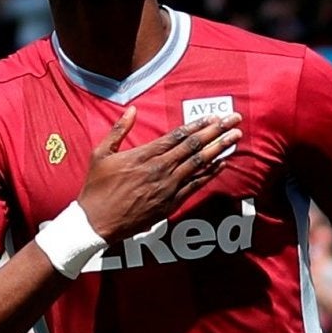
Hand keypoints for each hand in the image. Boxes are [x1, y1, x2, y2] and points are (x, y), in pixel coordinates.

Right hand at [72, 105, 241, 243]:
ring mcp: (166, 188)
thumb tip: (131, 109)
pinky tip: (222, 164)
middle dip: (216, 132)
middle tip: (234, 121)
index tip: (213, 117)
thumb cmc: (96, 188)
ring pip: (198, 164)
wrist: (96, 222)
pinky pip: (195, 186)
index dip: (197, 125)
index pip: (177, 136)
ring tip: (235, 138)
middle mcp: (158, 170)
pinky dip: (210, 174)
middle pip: (193, 146)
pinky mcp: (169, 204)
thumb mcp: (101, 154)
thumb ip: (118, 130)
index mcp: (142, 155)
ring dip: (219, 149)